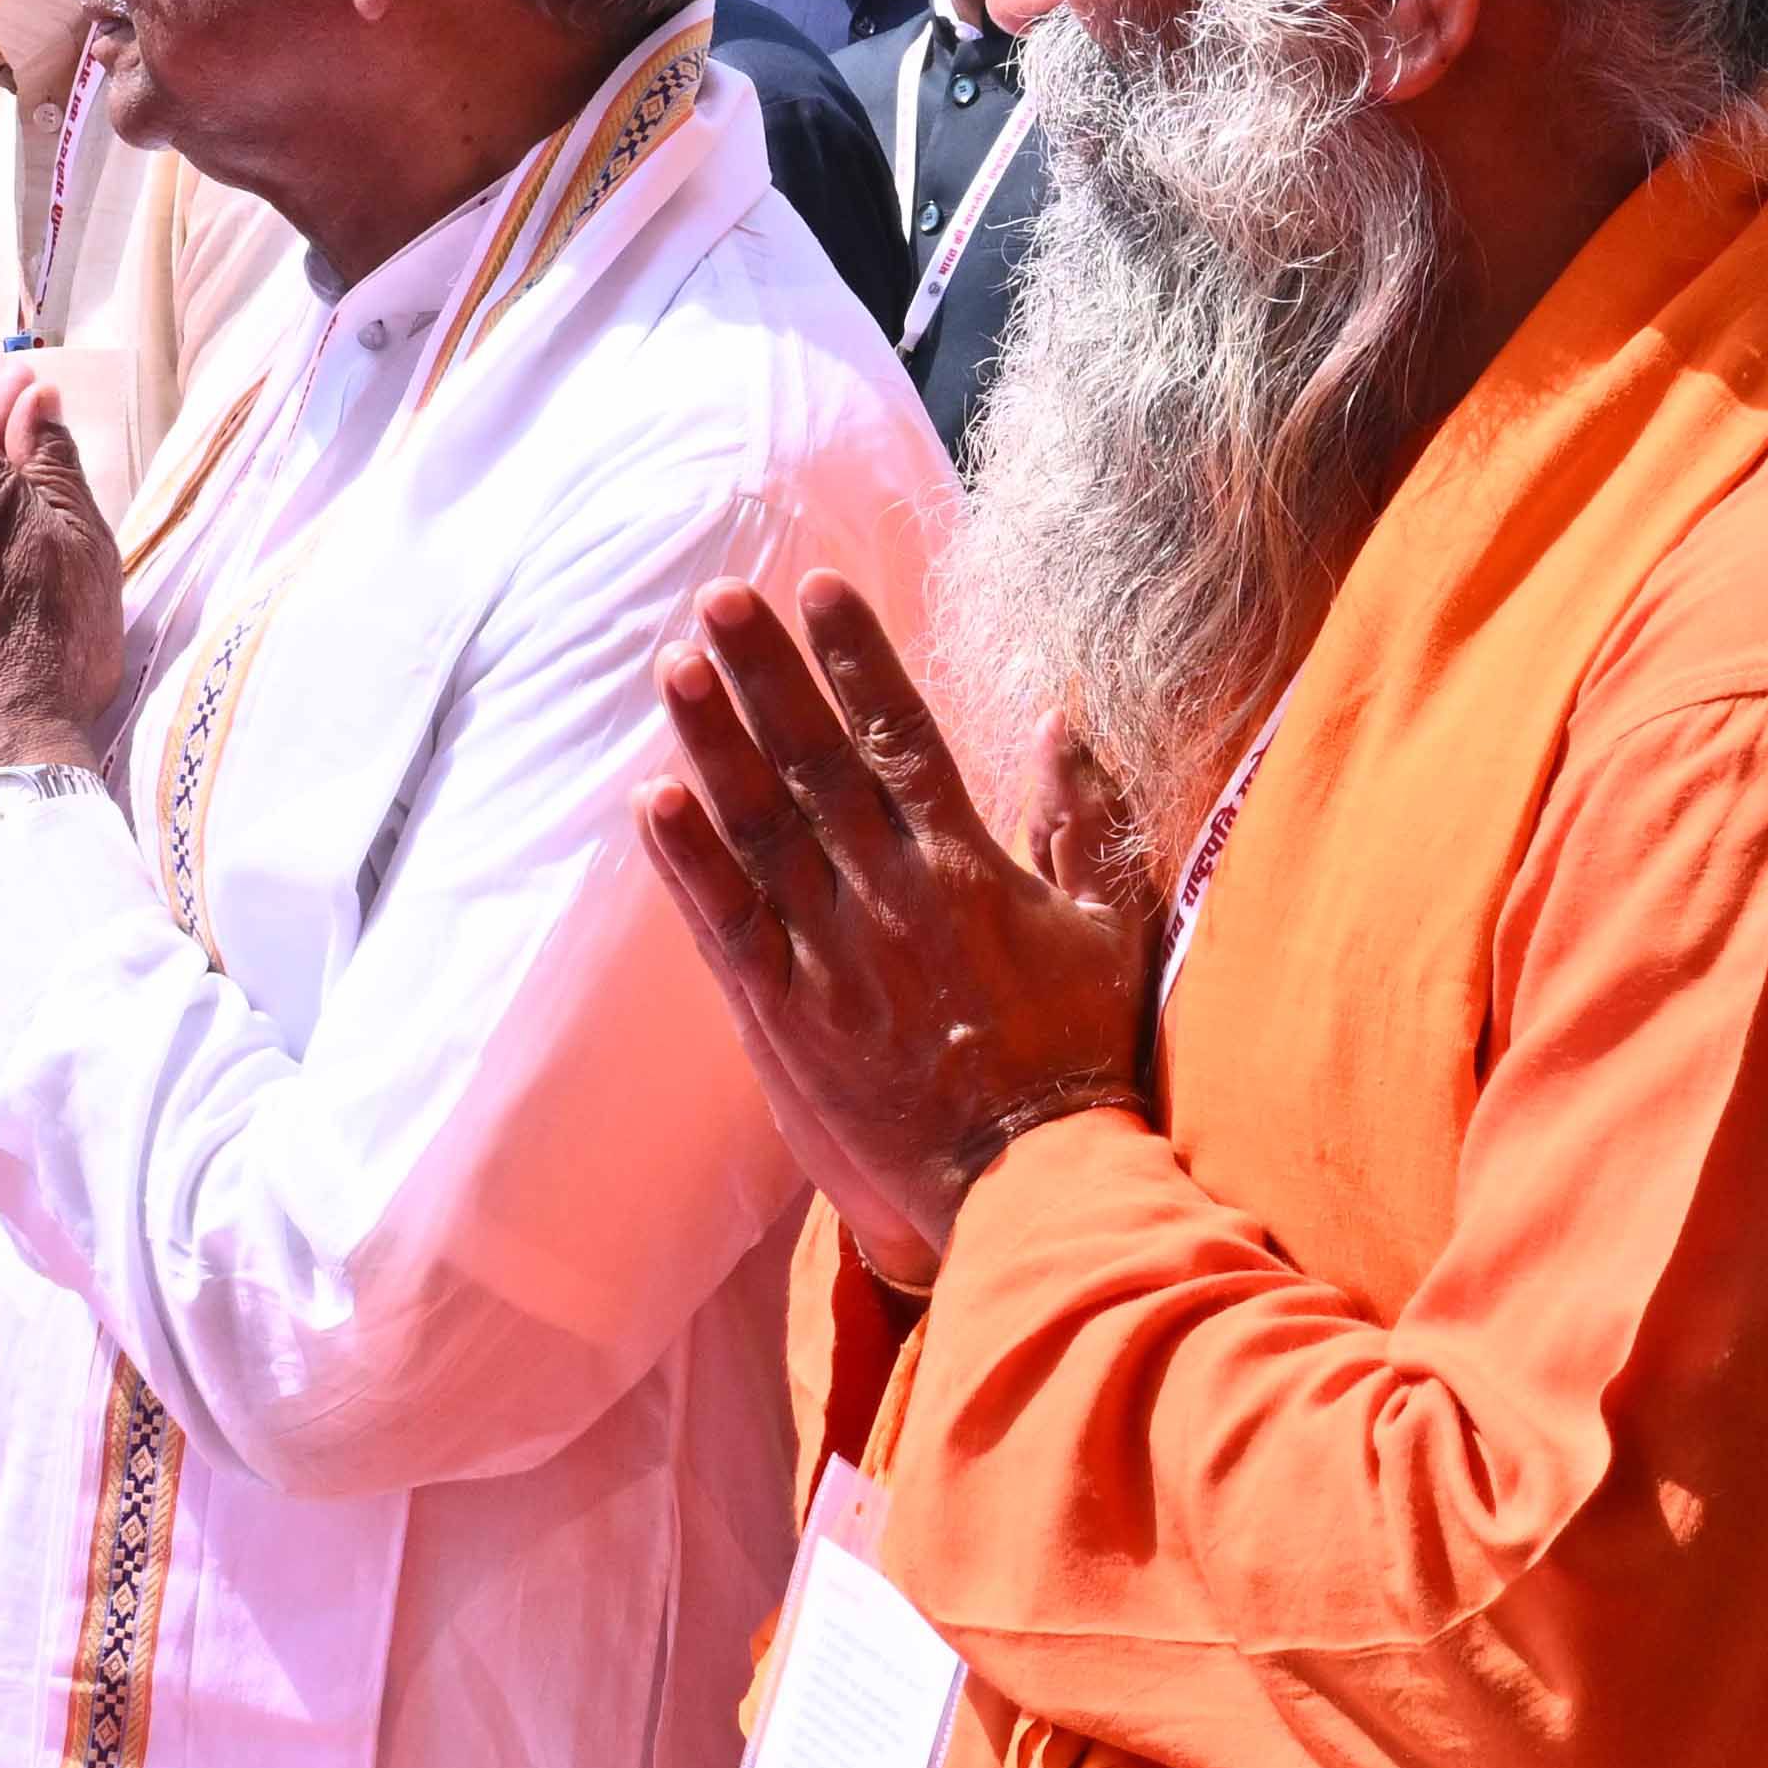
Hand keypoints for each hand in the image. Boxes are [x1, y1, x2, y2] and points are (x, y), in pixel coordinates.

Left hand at [637, 576, 1156, 1291]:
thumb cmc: (1081, 1052)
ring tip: (675, 666)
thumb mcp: (1116, 928)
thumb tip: (1063, 717)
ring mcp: (835, 953)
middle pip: (817, 761)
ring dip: (715, 743)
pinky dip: (690, 862)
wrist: (1036, 1180)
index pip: (904, 735)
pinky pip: (729, 924)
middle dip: (768, 673)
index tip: (820, 587)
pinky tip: (651, 799)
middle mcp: (892, 894)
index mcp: (968, 865)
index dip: (857, 658)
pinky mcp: (790, 1015)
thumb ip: (1086, 821)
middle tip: (723, 596)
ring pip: (761, 827)